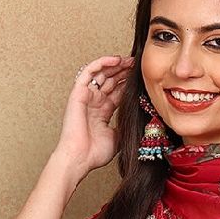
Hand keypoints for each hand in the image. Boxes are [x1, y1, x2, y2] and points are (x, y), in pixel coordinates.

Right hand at [53, 54, 135, 176]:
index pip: (117, 92)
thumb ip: (125, 125)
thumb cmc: (94, 153)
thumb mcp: (118, 138)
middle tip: (137, 65)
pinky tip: (116, 60)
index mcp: (102, 112)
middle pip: (111, 80)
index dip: (128, 83)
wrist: (79, 158)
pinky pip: (89, 71)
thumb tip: (138, 118)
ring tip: (129, 60)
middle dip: (124, 71)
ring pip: (101, 73)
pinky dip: (102, 63)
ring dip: (115, 65)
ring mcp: (86, 96)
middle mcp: (94, 102)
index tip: (141, 77)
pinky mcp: (78, 93)